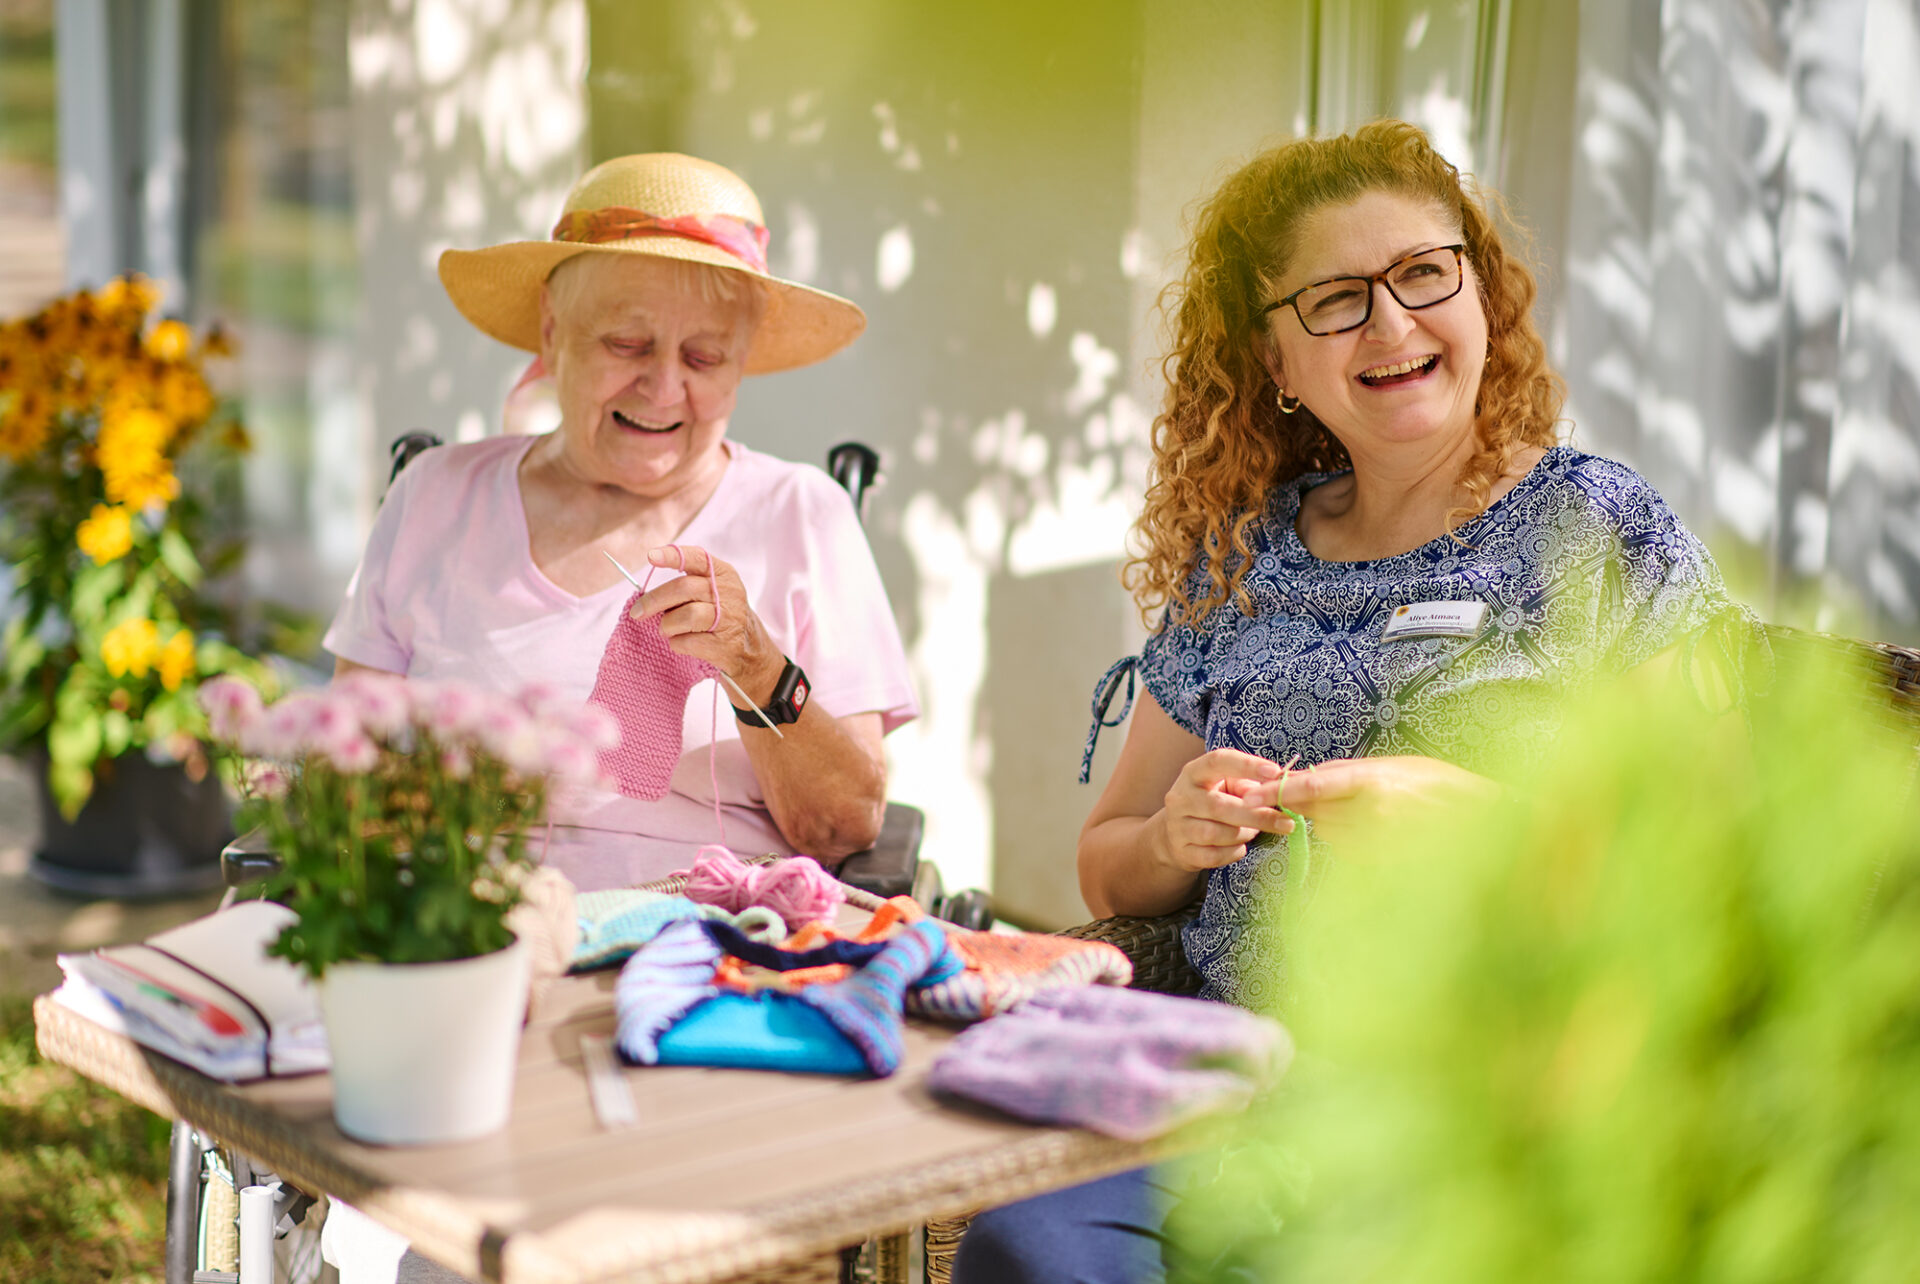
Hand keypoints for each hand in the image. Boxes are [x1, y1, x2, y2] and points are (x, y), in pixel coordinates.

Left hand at [629, 545, 783, 696]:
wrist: (751, 650)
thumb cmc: (721, 615)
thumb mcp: (713, 591)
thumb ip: (685, 584)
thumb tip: (644, 595)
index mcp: (723, 574)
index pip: (697, 558)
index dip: (672, 556)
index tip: (651, 557)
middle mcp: (729, 593)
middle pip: (683, 588)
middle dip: (654, 601)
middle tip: (638, 612)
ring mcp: (730, 620)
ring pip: (686, 616)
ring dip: (667, 625)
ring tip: (666, 630)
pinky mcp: (725, 646)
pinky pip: (687, 642)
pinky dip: (676, 643)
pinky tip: (680, 643)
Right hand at [1152, 748, 1296, 873]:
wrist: (1175, 834)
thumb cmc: (1211, 802)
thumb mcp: (1225, 786)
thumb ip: (1247, 786)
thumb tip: (1275, 790)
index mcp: (1193, 773)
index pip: (1218, 761)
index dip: (1247, 766)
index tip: (1275, 773)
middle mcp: (1181, 797)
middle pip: (1220, 806)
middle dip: (1257, 815)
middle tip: (1287, 823)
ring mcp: (1177, 826)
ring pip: (1217, 834)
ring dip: (1244, 834)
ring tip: (1253, 831)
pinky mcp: (1181, 851)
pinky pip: (1214, 856)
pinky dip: (1233, 853)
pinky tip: (1239, 847)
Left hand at [1269, 754, 1499, 851]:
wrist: (1484, 820)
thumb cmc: (1439, 786)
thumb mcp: (1393, 767)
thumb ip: (1348, 775)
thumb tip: (1306, 780)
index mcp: (1372, 780)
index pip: (1312, 785)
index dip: (1278, 792)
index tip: (1250, 795)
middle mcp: (1372, 812)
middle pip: (1317, 814)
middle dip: (1315, 808)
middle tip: (1339, 801)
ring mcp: (1380, 841)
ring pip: (1333, 834)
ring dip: (1340, 826)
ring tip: (1379, 815)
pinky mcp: (1387, 864)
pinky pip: (1353, 853)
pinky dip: (1357, 844)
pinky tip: (1385, 834)